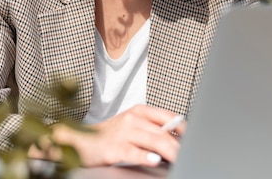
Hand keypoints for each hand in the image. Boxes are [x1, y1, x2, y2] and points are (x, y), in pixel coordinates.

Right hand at [52, 105, 185, 166]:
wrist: (77, 140)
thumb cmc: (108, 136)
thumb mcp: (131, 127)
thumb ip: (152, 130)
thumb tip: (178, 140)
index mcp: (139, 111)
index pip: (168, 117)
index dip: (184, 129)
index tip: (193, 140)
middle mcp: (132, 119)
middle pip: (163, 132)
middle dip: (180, 146)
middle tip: (190, 155)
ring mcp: (122, 132)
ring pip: (152, 141)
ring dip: (169, 152)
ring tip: (179, 159)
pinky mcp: (113, 147)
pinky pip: (133, 151)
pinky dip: (145, 156)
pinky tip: (154, 160)